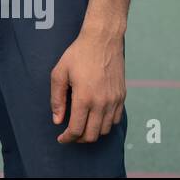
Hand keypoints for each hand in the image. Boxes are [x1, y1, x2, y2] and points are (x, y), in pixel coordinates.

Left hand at [50, 27, 126, 143]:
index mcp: (84, 98)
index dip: (67, 138)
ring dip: (92, 132)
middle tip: (70, 134)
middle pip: (92, 135)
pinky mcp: (122, 96)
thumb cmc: (78, 54)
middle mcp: (101, 103)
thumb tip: (57, 120)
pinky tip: (95, 118)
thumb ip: (57, 99)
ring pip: (104, 130)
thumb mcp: (59, 73)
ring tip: (82, 126)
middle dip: (79, 139)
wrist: (102, 40)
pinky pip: (115, 120)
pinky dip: (105, 124)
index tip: (61, 139)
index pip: (76, 130)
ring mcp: (114, 100)